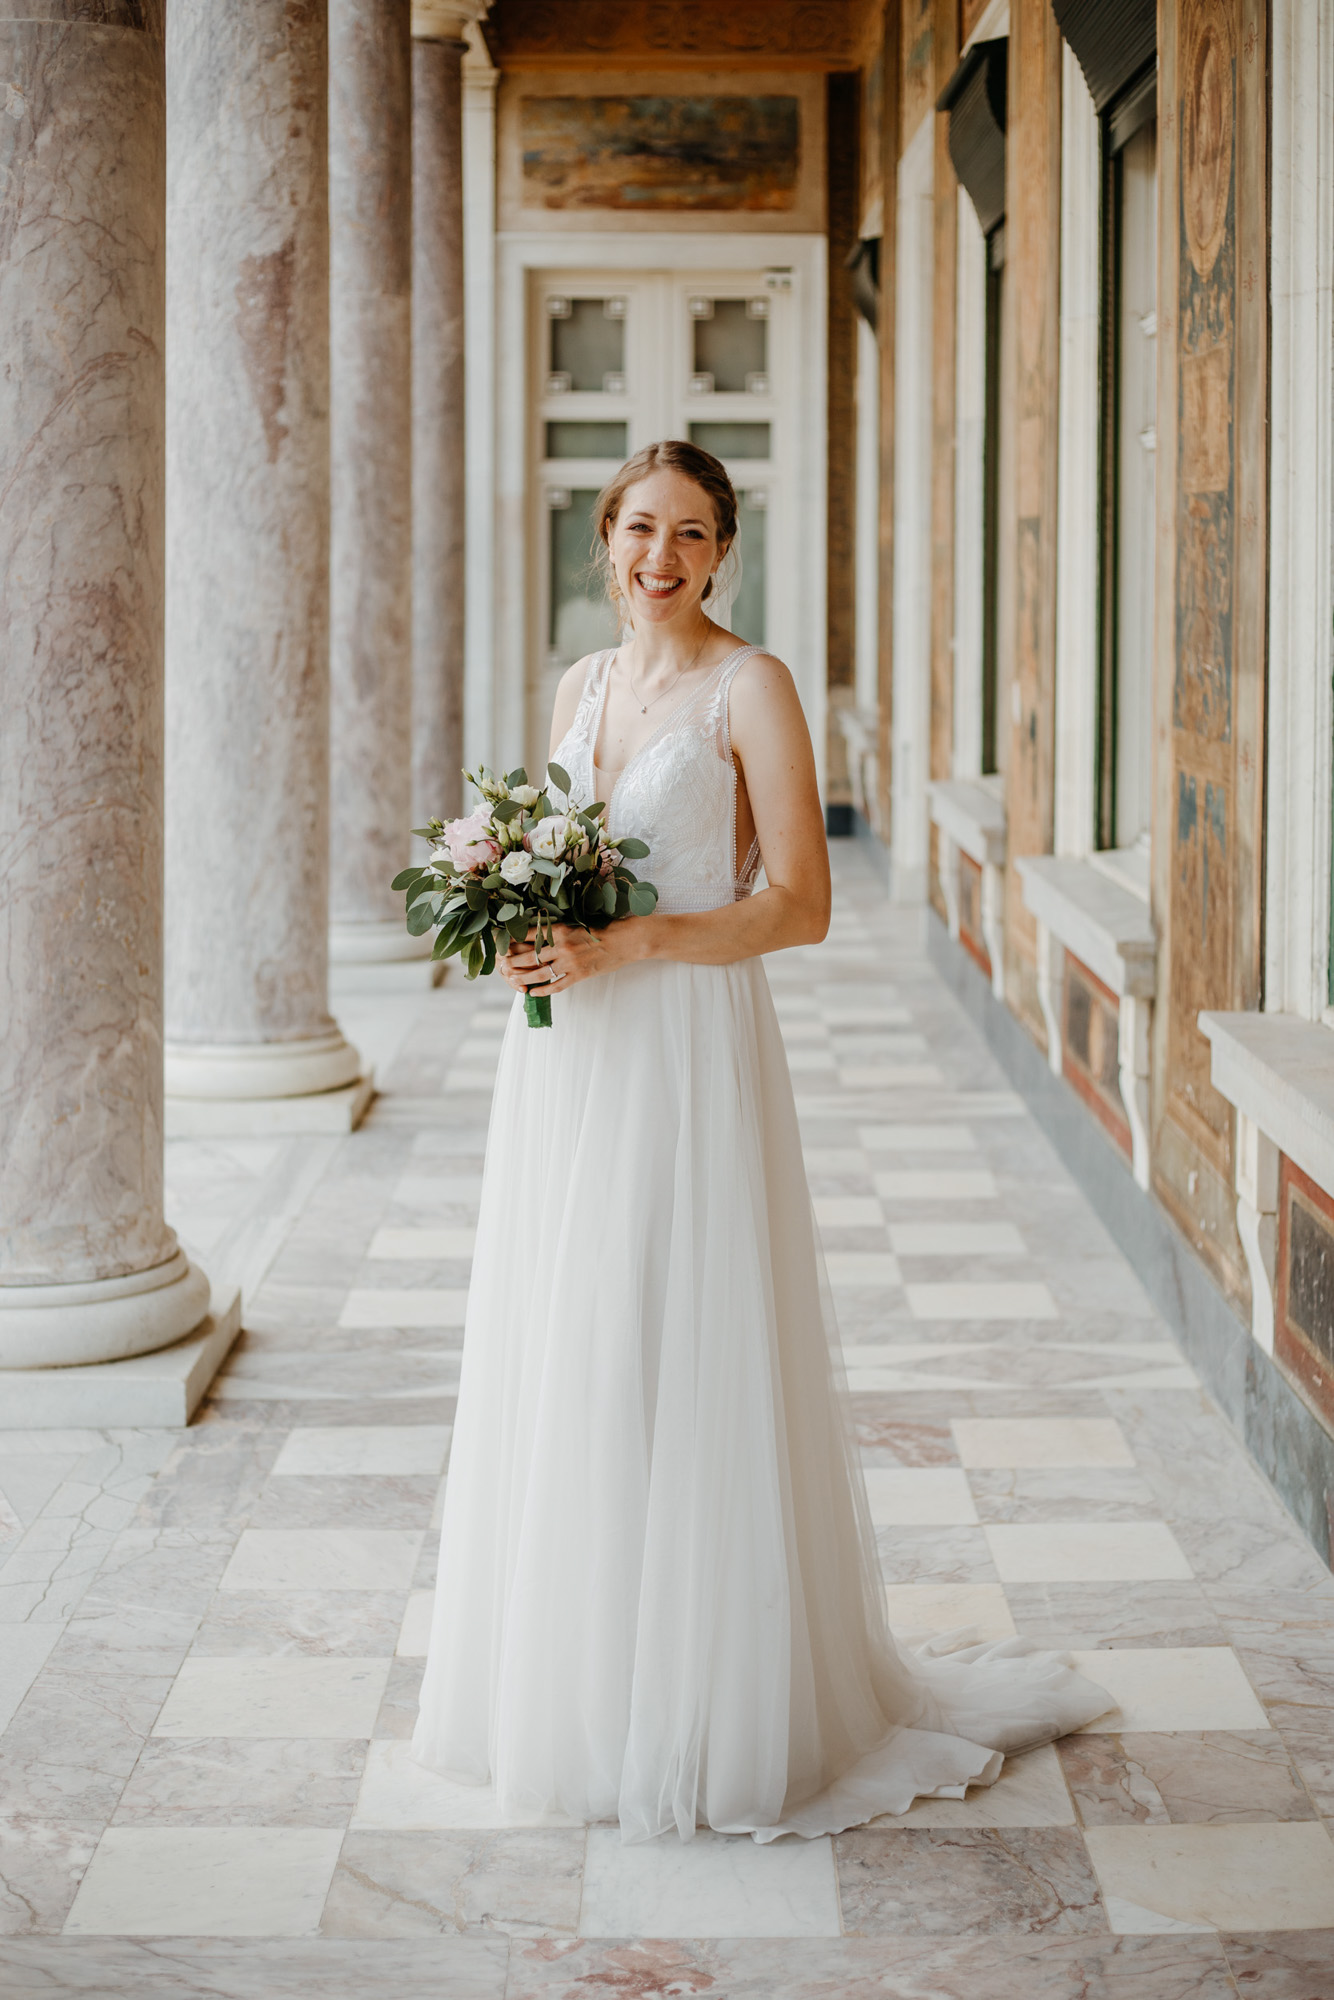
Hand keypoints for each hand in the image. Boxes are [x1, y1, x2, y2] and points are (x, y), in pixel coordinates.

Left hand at [500, 921, 643, 996]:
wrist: (624, 940)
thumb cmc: (600, 930)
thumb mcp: (575, 924)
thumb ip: (556, 930)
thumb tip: (536, 933)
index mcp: (559, 929)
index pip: (529, 935)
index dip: (513, 940)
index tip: (502, 944)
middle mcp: (561, 945)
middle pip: (529, 955)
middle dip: (513, 961)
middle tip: (502, 966)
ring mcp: (570, 962)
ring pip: (539, 973)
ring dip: (522, 978)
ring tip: (512, 980)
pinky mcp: (579, 975)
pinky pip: (556, 985)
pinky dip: (543, 990)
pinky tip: (533, 993)